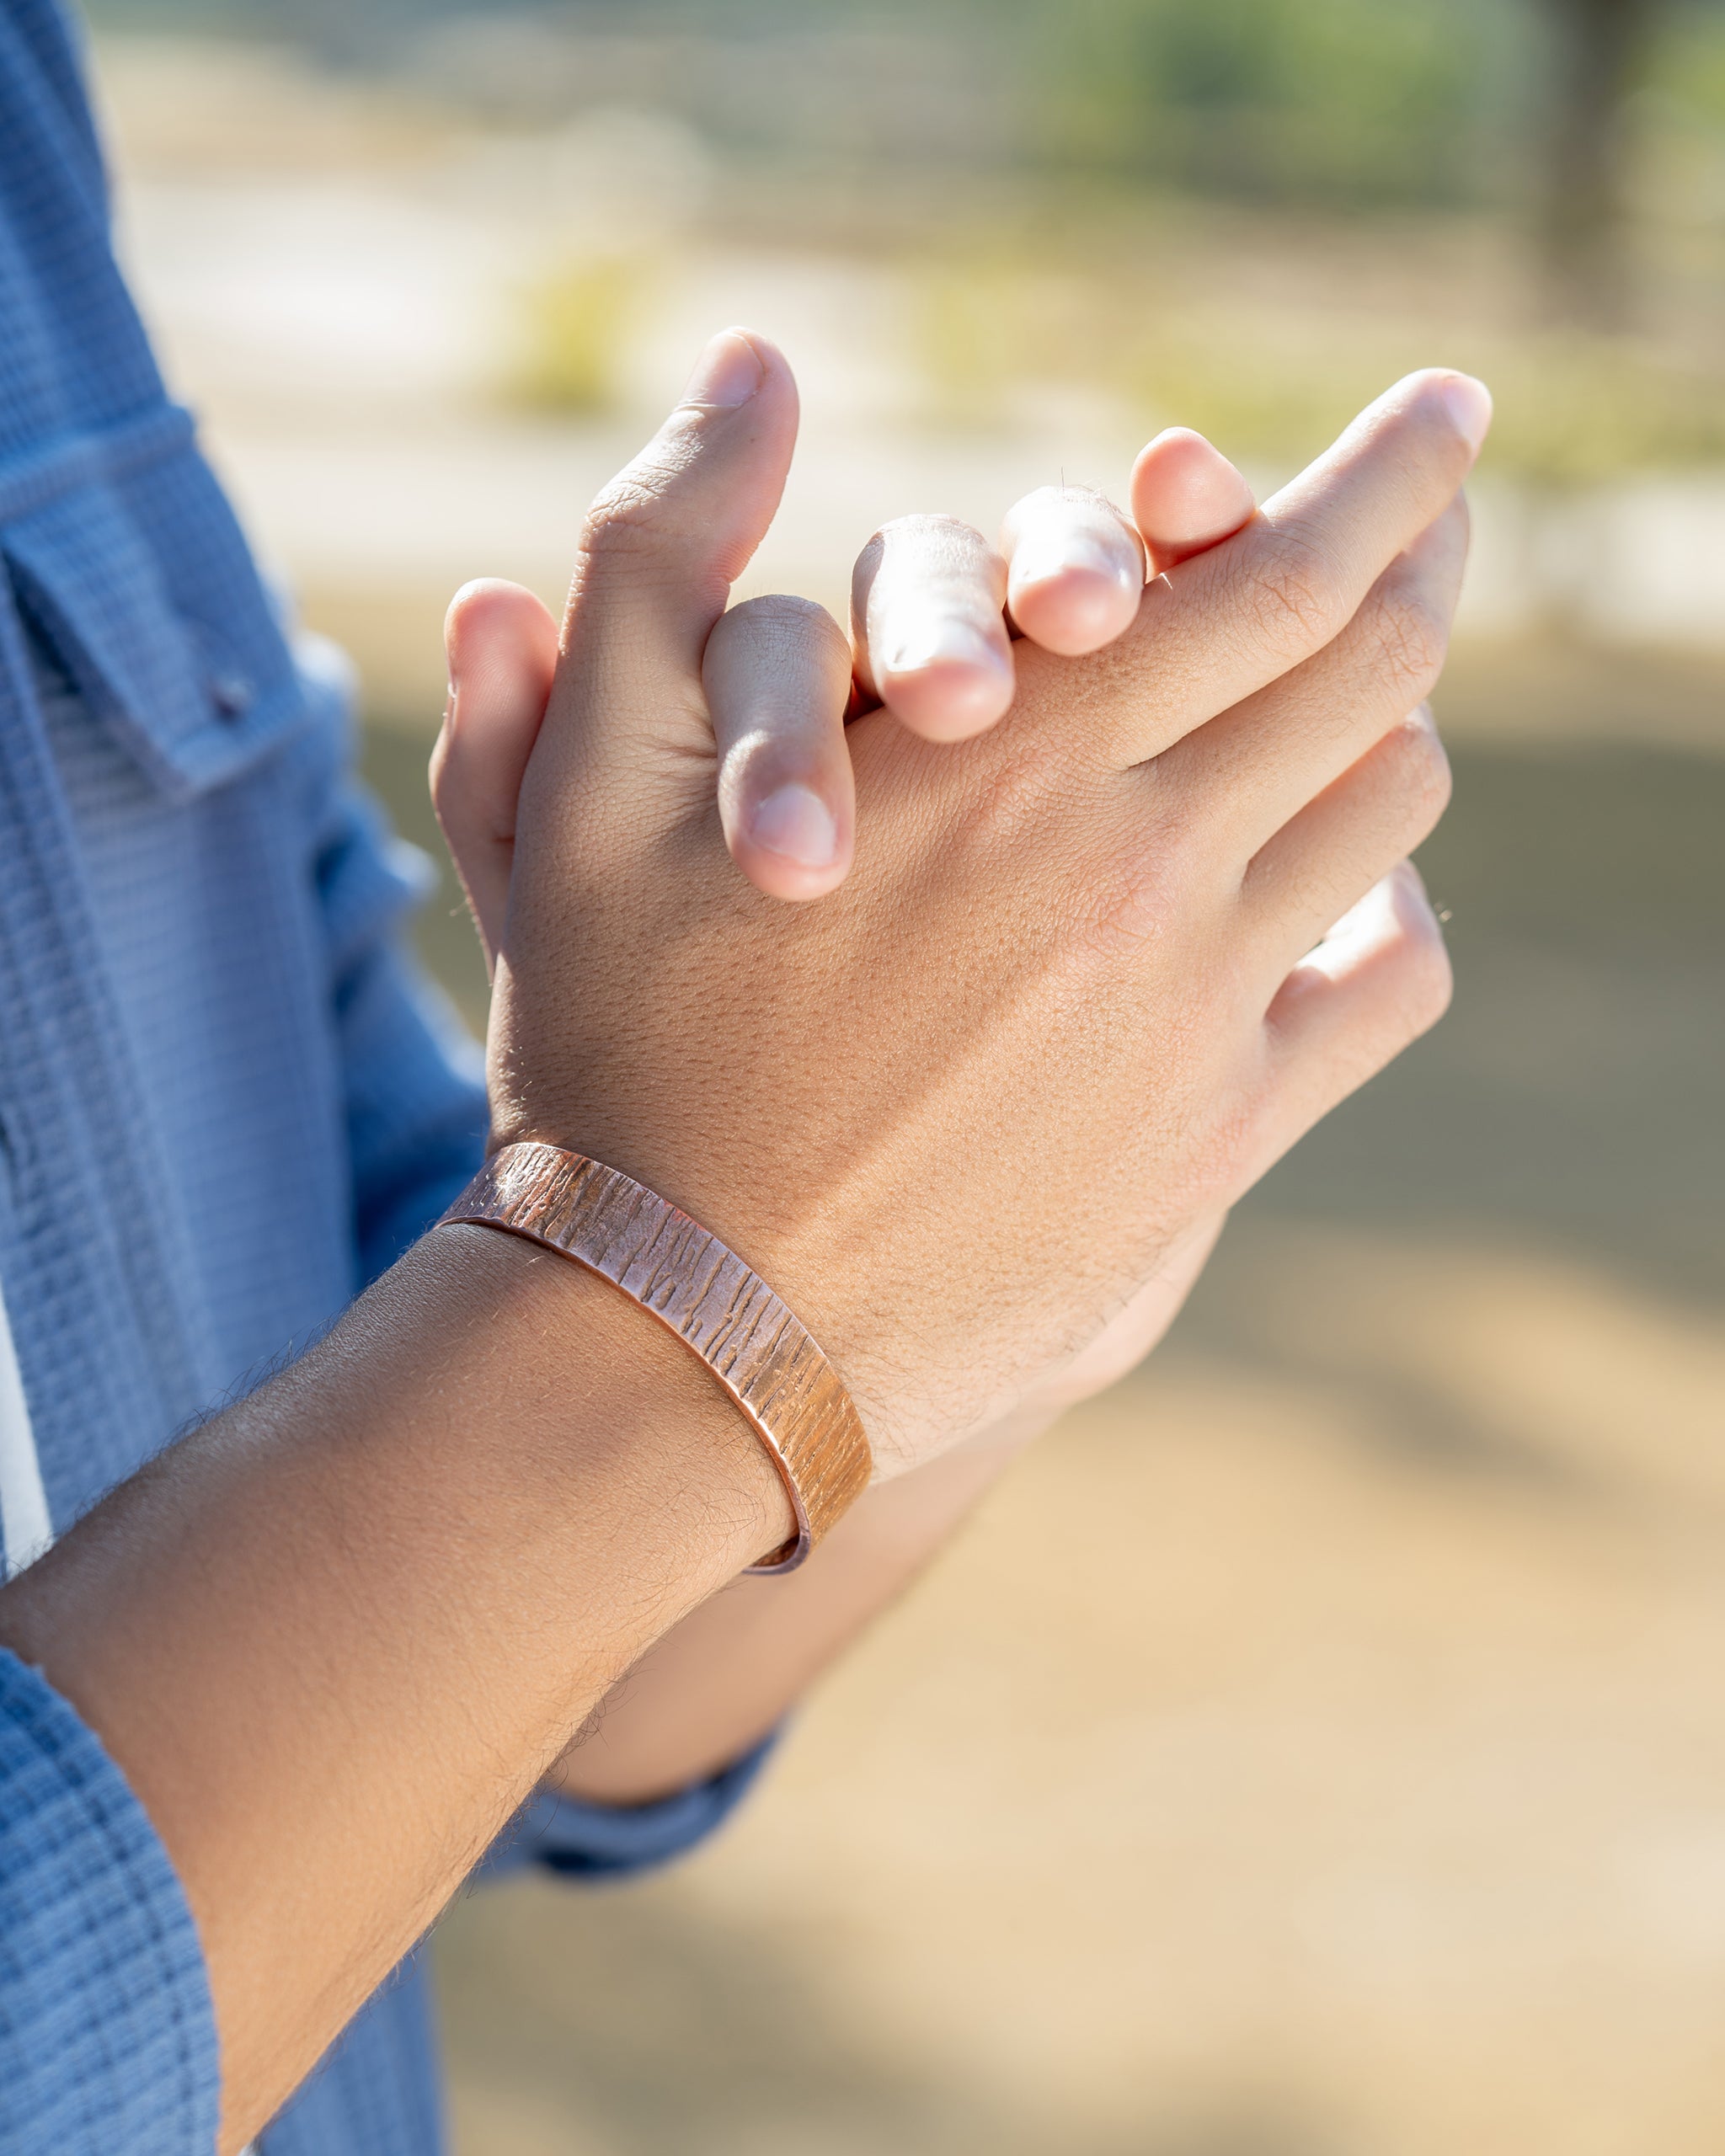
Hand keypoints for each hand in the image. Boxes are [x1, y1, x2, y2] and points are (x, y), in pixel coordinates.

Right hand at [463, 329, 1483, 1475]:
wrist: (686, 1332)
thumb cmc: (622, 1054)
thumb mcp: (581, 786)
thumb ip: (656, 553)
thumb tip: (751, 367)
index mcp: (1006, 761)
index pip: (1278, 571)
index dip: (1381, 471)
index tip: (1439, 414)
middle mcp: (1137, 875)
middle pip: (1368, 666)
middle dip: (1424, 549)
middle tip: (1445, 492)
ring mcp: (1193, 1015)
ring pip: (1386, 811)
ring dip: (1386, 716)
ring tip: (1363, 680)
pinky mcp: (1213, 1139)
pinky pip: (1380, 981)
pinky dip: (1386, 899)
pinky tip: (1338, 878)